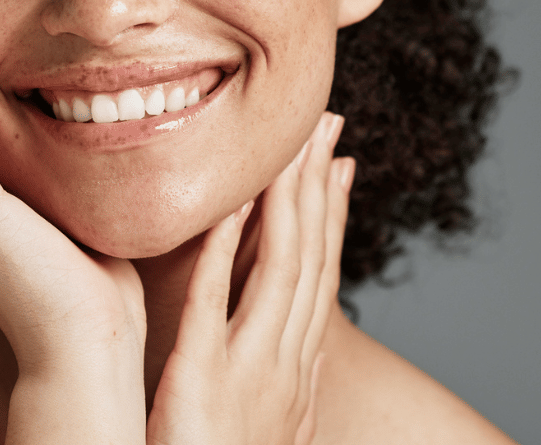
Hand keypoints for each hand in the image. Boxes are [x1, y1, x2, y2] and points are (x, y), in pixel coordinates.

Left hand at [146, 113, 351, 444]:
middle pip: (311, 257)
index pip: (320, 272)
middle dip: (320, 187)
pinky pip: (215, 302)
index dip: (331, 213)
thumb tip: (284, 326)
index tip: (337, 160)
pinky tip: (225, 206)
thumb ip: (268, 364)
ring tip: (291, 144)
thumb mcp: (261, 415)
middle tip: (327, 125)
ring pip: (281, 268)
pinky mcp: (202, 379)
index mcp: (295, 366)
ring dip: (288, 201)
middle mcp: (285, 362)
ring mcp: (250, 369)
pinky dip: (223, 250)